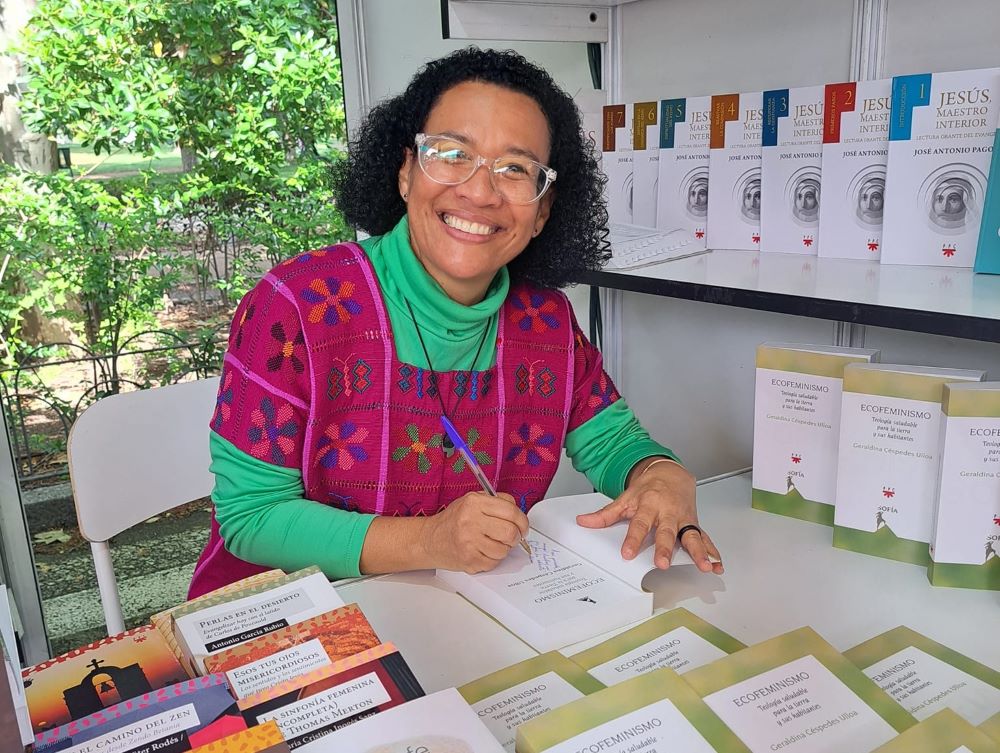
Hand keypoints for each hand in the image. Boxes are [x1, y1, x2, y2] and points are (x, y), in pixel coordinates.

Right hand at [424, 491, 528, 572]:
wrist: (429, 540)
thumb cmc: (454, 520)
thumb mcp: (472, 501)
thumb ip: (497, 502)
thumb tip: (518, 513)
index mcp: (474, 503)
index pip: (511, 511)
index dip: (522, 521)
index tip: (523, 526)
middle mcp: (471, 521)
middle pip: (510, 532)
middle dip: (516, 537)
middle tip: (513, 537)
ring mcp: (469, 542)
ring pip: (504, 550)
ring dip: (503, 549)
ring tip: (493, 543)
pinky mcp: (469, 560)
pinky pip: (494, 562)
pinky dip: (493, 558)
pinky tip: (483, 551)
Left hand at [576, 459, 722, 573]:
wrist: (671, 473)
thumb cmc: (648, 488)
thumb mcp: (625, 497)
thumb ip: (605, 514)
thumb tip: (583, 522)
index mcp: (648, 505)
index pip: (639, 523)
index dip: (633, 539)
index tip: (627, 554)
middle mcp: (668, 512)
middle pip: (666, 531)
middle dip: (665, 548)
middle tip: (663, 564)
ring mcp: (683, 518)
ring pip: (692, 535)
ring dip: (699, 551)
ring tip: (704, 566)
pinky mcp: (694, 524)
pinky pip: (705, 538)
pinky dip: (713, 551)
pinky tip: (718, 564)